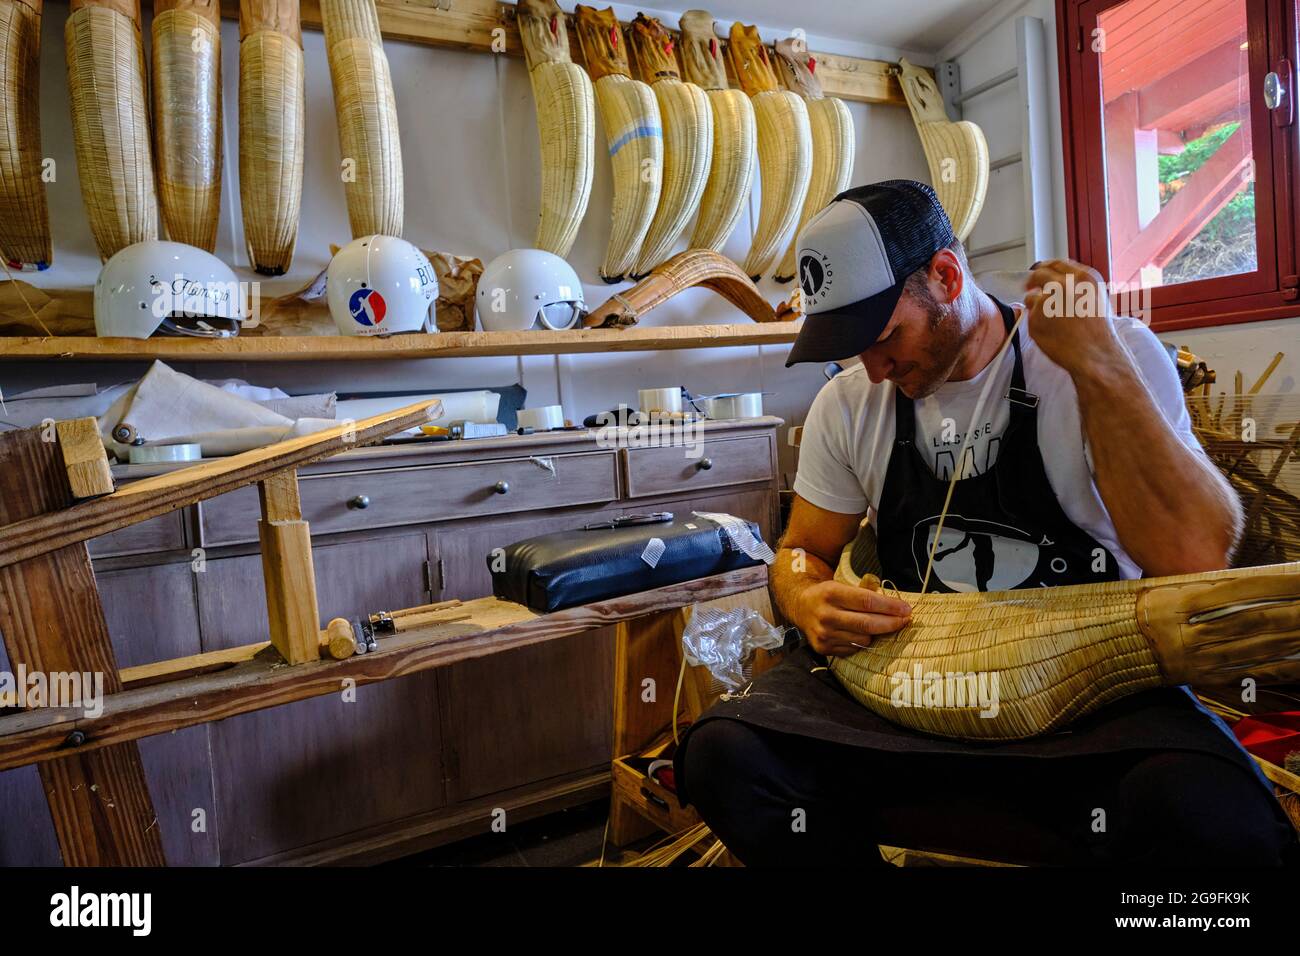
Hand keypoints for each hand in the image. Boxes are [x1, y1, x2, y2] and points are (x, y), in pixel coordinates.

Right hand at [794, 580, 911, 657]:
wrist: (800, 606)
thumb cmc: (828, 594)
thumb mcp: (842, 585)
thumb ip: (867, 593)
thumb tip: (897, 606)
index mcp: (831, 593)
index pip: (867, 602)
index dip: (890, 607)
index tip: (906, 609)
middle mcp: (825, 615)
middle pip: (867, 624)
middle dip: (891, 623)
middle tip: (905, 620)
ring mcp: (824, 634)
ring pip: (863, 639)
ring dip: (875, 633)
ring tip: (876, 625)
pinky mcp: (823, 648)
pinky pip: (853, 648)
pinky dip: (860, 642)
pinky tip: (859, 633)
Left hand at [1023, 258, 1121, 377]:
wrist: (1094, 353)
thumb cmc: (1097, 331)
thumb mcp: (1095, 297)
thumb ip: (1076, 285)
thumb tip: (1056, 279)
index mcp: (1082, 278)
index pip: (1055, 264)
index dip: (1045, 268)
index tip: (1039, 272)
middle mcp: (1063, 286)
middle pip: (1038, 274)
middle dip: (1032, 281)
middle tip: (1030, 287)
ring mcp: (1047, 301)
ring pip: (1030, 297)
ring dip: (1035, 306)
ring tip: (1053, 321)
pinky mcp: (1034, 318)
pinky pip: (1029, 316)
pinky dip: (1035, 322)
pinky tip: (1051, 331)